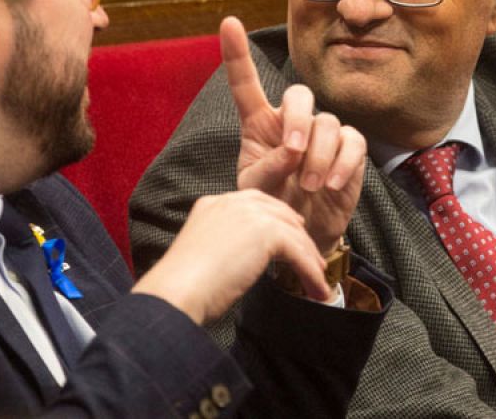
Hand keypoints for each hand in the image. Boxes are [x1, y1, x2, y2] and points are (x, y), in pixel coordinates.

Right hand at [133, 189, 329, 318]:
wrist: (175, 292)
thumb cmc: (183, 286)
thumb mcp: (206, 253)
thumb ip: (228, 245)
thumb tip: (253, 257)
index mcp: (214, 204)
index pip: (258, 204)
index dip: (280, 219)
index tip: (294, 235)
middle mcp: (232, 203)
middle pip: (280, 215)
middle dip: (300, 238)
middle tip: (315, 259)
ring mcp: (249, 215)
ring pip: (293, 235)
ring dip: (310, 260)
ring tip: (319, 281)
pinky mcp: (265, 233)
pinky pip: (298, 253)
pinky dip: (311, 274)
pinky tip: (317, 290)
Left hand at [222, 16, 366, 255]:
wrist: (303, 236)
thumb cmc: (273, 206)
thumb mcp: (255, 192)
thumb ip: (267, 168)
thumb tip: (294, 151)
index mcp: (260, 125)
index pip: (246, 84)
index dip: (237, 54)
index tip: (228, 23)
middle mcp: (293, 122)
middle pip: (299, 94)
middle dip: (297, 120)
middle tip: (293, 153)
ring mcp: (324, 134)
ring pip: (328, 122)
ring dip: (319, 156)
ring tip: (309, 186)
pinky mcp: (350, 151)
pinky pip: (353, 142)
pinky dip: (343, 163)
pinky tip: (332, 184)